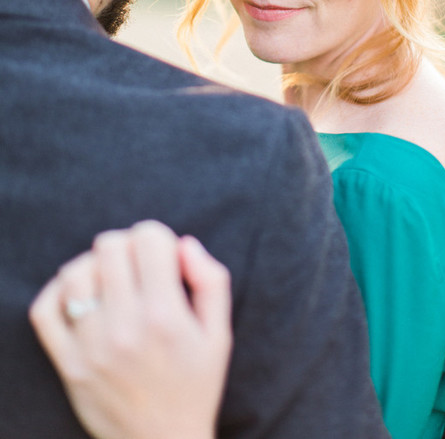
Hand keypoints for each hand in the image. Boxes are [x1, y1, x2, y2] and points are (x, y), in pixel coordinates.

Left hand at [29, 221, 231, 438]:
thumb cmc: (196, 386)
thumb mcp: (220, 334)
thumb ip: (211, 281)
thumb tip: (184, 243)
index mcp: (165, 315)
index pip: (147, 238)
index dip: (158, 238)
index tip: (164, 258)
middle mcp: (124, 327)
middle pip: (108, 246)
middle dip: (127, 247)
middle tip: (138, 268)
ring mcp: (90, 347)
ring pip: (75, 272)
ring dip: (95, 267)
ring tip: (112, 281)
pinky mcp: (67, 364)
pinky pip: (45, 310)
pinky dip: (58, 292)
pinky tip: (82, 297)